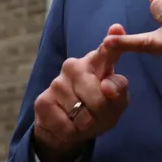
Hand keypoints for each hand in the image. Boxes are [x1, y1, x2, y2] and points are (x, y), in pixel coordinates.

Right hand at [32, 24, 129, 161]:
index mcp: (96, 63)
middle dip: (101, 112)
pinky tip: (68, 124)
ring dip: (85, 124)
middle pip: (98, 95)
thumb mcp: (116, 104)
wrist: (67, 130)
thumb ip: (118, 91)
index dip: (111, 43)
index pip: (106, 51)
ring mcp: (57, 82)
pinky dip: (72, 132)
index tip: (117, 29)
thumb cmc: (96, 111)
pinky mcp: (44, 100)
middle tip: (96, 114)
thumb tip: (107, 86)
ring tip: (81, 119)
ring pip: (81, 112)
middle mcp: (75, 66)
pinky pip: (67, 125)